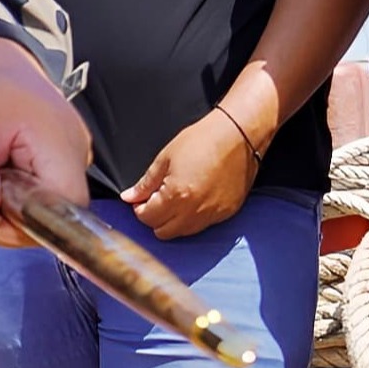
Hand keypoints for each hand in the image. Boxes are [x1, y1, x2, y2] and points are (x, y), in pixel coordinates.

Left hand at [0, 37, 97, 250]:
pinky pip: (46, 194)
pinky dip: (19, 194)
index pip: (63, 209)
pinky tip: (0, 168)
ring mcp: (74, 152)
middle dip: (10, 217)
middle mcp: (75, 148)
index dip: (25, 224)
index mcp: (53, 138)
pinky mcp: (65, 157)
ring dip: (11, 205)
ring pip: (49, 208)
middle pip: (56, 215)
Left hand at [122, 109, 257, 239]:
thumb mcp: (166, 158)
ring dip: (174, 221)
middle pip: (163, 232)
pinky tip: (194, 199)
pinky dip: (194, 218)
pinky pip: (203, 226)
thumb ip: (146, 183)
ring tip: (176, 198)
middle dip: (155, 218)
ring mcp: (212, 214)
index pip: (147, 218)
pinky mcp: (226, 213)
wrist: (239, 135)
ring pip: (183, 232)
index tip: (142, 199)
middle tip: (157, 200)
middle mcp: (194, 211)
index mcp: (176, 196)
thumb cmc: (203, 140)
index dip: (140, 209)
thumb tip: (129, 197)